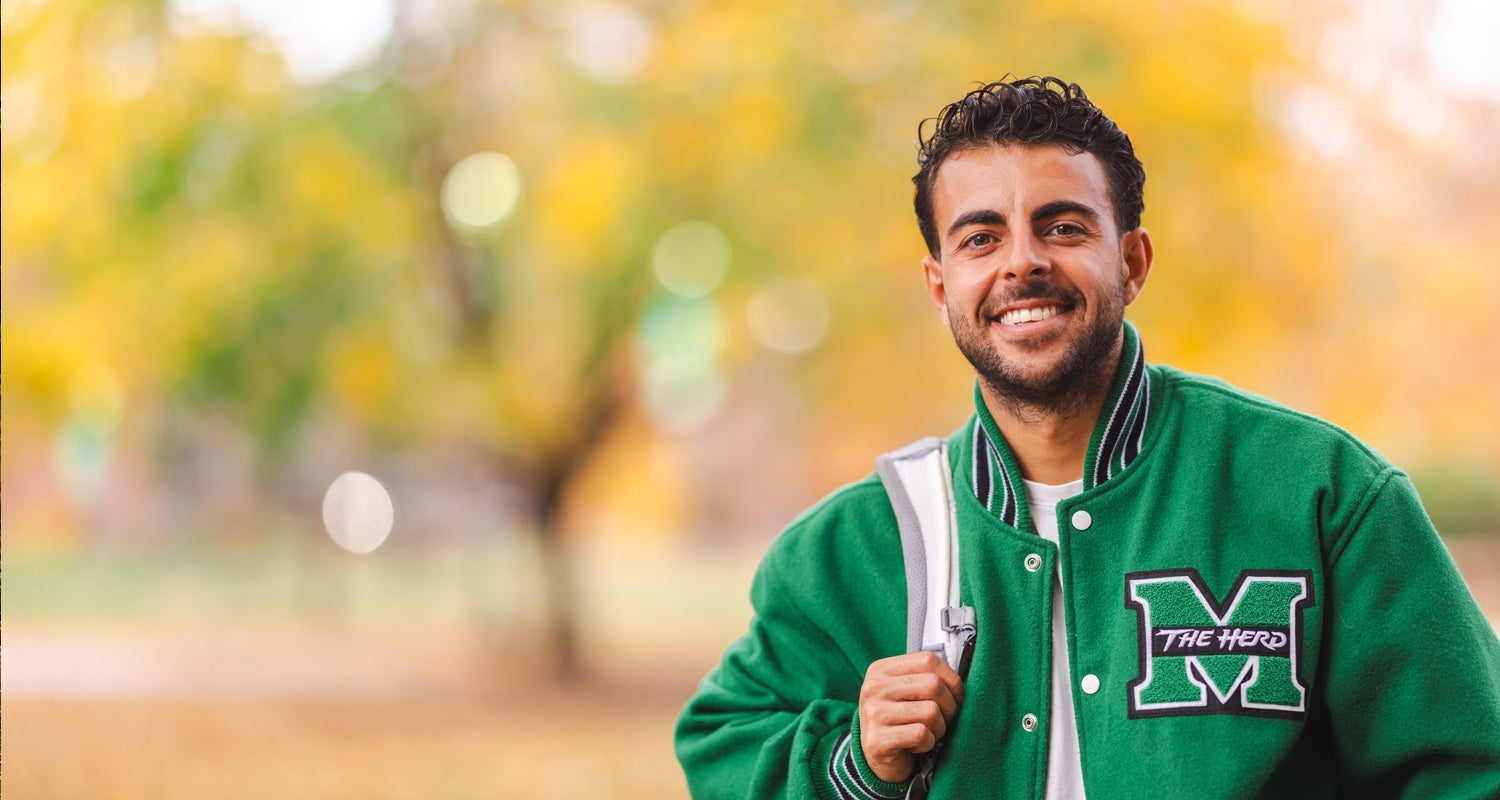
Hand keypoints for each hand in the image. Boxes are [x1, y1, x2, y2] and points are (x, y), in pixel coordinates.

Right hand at [857, 651, 965, 783]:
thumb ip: (926, 679)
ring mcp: (873, 713)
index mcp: (881, 670)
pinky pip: (921, 735)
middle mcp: (873, 687)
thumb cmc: (900, 721)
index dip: (951, 680)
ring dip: (938, 728)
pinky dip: (927, 744)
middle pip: (933, 685)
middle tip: (942, 719)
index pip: (928, 660)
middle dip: (948, 707)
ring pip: (931, 712)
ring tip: (926, 733)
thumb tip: (961, 681)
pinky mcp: (877, 740)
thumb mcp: (906, 692)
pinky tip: (916, 745)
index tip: (955, 696)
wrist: (877, 756)